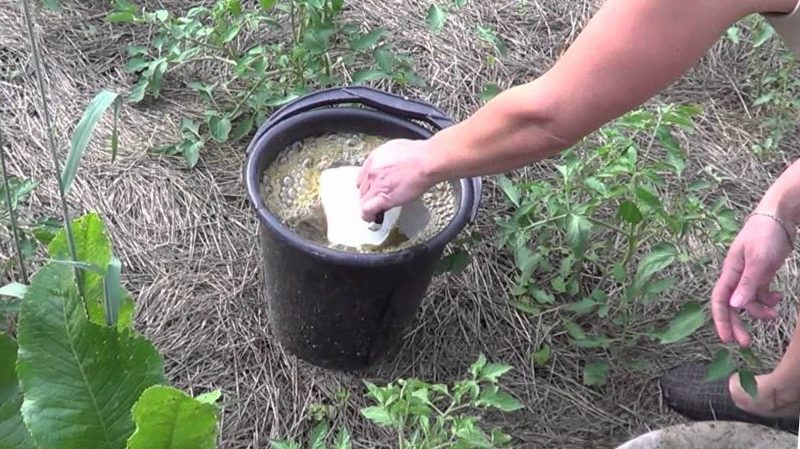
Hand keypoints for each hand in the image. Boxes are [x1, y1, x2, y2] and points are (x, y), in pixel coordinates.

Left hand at [357, 138, 436, 222]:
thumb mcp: (397, 149)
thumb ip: (389, 160)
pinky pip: (367, 210)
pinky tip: (371, 218)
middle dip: (369, 194)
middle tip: (376, 198)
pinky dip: (368, 215)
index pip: (363, 175)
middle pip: (362, 188)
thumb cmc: (419, 155)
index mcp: (375, 158)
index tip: (371, 188)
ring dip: (369, 204)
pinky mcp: (383, 198)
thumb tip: (391, 166)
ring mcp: (377, 185)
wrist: (427, 162)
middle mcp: (372, 171)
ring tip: (375, 209)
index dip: (368, 184)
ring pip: (363, 200)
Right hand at [711, 213, 792, 346]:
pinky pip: (761, 294)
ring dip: (760, 311)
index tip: (727, 339)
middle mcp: (737, 276)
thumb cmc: (764, 234)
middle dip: (738, 324)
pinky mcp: (762, 273)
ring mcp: (750, 276)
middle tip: (746, 343)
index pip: (719, 300)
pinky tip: (778, 299)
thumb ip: (748, 283)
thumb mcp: (757, 259)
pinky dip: (769, 300)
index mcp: (730, 272)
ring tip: (775, 314)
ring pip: (749, 302)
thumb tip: (734, 306)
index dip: (720, 320)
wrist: (779, 216)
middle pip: (732, 305)